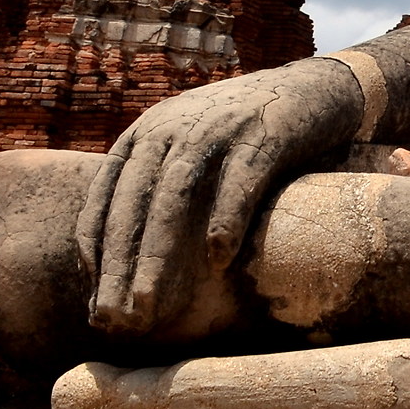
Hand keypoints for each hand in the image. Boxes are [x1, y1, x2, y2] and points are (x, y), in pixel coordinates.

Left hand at [75, 60, 364, 334]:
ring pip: (174, 197)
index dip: (97, 250)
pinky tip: (218, 260)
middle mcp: (174, 126)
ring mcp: (218, 128)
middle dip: (118, 265)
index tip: (95, 298)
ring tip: (148, 304)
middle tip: (111, 319)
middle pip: (135, 203)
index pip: (106, 197)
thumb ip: (159, 186)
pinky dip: (225, 220)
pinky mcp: (264, 136)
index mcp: (147, 132)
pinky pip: (239, 183)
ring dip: (157, 254)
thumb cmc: (245, 133)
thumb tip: (126, 262)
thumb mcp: (191, 146)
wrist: (314, 89)